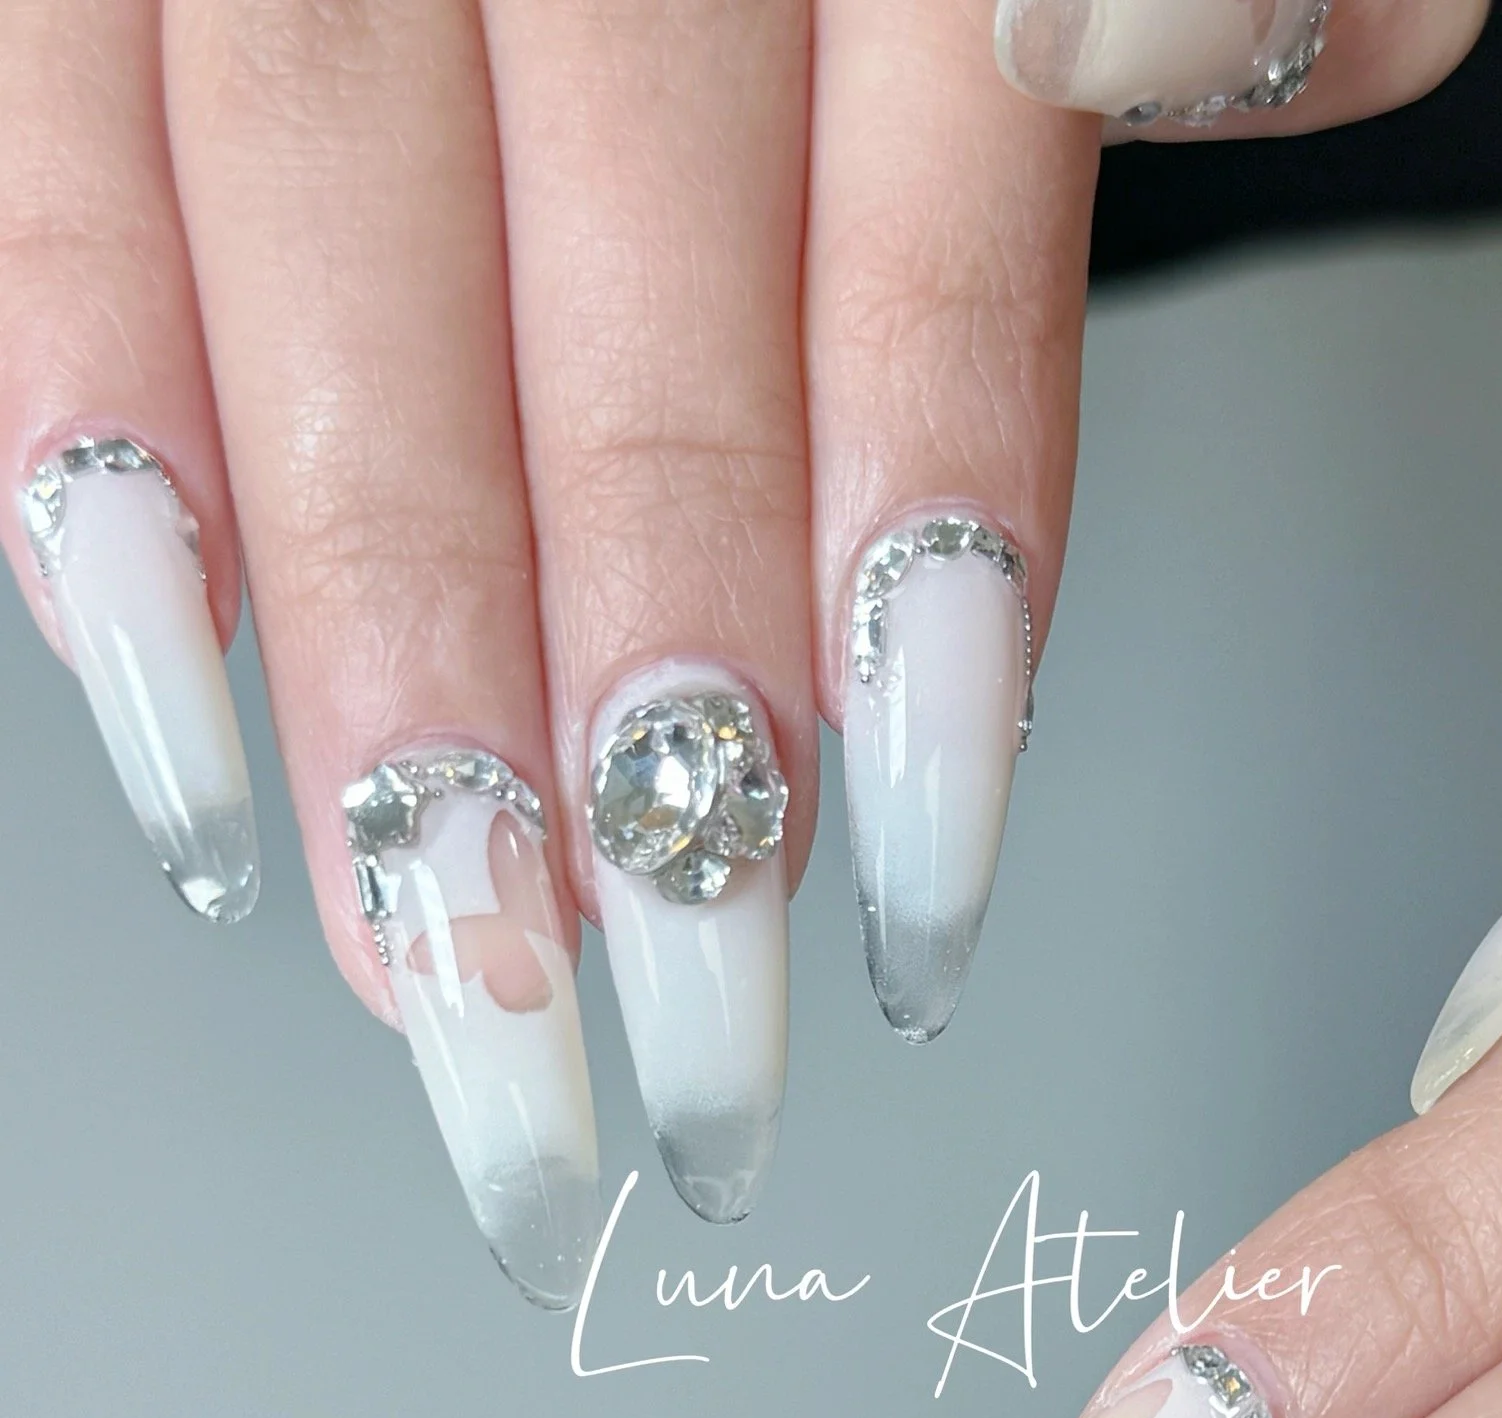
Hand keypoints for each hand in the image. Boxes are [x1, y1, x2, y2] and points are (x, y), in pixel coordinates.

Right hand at [1, 0, 1481, 1303]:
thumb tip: (1174, 53)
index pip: (924, 238)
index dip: (914, 578)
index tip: (915, 886)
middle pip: (624, 310)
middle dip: (647, 714)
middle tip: (674, 1021)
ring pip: (332, 247)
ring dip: (384, 644)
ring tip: (442, 945)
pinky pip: (56, 150)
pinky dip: (83, 408)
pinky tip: (158, 672)